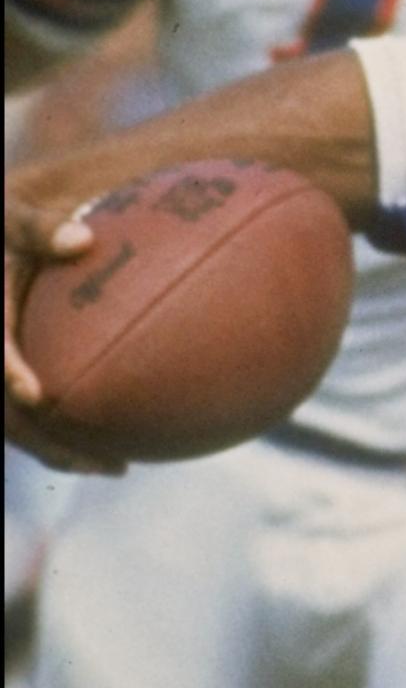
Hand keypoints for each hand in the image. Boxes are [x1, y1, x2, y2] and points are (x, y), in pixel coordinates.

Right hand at [3, 183, 116, 473]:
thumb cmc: (5, 234)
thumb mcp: (9, 222)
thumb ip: (37, 228)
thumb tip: (82, 239)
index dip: (7, 370)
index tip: (34, 394)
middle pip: (5, 414)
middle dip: (49, 442)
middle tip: (108, 462)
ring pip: (15, 428)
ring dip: (60, 451)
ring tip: (114, 465)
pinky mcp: (11, 386)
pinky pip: (28, 421)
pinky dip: (62, 437)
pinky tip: (109, 448)